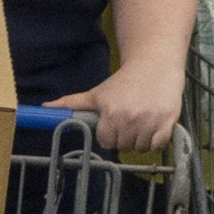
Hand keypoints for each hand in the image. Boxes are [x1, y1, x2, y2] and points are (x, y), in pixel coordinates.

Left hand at [47, 61, 182, 154]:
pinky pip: (158, 146)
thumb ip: (71, 103)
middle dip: (124, 136)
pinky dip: (156, 141)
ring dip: (140, 140)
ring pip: (140, 149)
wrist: (154, 64)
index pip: (106, 141)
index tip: (114, 123)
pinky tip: (153, 126)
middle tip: (129, 120)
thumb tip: (46, 107)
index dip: (109, 133)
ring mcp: (150, 122)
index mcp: (111, 113)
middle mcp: (130, 119)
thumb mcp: (96, 93)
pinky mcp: (168, 123)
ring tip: (141, 121)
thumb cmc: (124, 81)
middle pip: (123, 147)